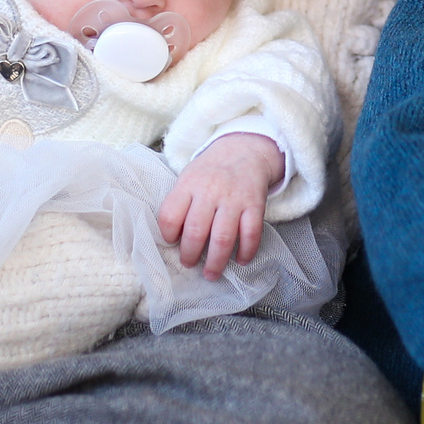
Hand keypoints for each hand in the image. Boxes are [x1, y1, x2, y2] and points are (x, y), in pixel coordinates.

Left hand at [159, 133, 282, 278]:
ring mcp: (234, 198)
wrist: (244, 149)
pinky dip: (246, 251)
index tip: (171, 242)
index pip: (170, 215)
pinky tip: (241, 260)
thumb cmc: (210, 171)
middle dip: (190, 255)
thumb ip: (180, 203)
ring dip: (216, 261)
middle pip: (195, 231)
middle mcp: (210, 191)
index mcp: (188, 184)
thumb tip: (172, 239)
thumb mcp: (188, 178)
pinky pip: (251, 234)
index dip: (168, 235)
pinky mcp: (255, 205)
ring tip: (211, 273)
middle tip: (189, 263)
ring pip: (223, 238)